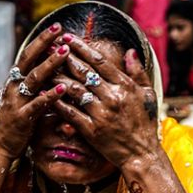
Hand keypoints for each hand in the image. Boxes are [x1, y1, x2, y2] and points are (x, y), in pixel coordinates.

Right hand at [0, 23, 69, 160]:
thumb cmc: (16, 123)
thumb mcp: (24, 99)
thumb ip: (37, 86)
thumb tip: (54, 69)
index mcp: (14, 81)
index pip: (27, 55)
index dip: (41, 41)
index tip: (56, 28)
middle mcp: (13, 87)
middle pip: (28, 59)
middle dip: (44, 43)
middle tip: (60, 30)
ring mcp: (17, 102)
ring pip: (33, 78)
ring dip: (50, 64)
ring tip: (65, 52)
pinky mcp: (22, 119)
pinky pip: (37, 105)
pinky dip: (49, 96)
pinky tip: (62, 89)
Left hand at [50, 35, 160, 169]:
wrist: (141, 153)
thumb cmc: (144, 123)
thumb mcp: (147, 94)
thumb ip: (138, 72)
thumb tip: (130, 51)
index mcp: (125, 86)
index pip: (99, 62)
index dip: (81, 48)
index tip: (68, 38)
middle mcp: (112, 98)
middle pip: (84, 72)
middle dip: (65, 57)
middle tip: (50, 46)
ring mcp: (101, 114)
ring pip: (74, 90)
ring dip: (57, 76)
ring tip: (44, 67)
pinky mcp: (91, 130)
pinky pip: (70, 112)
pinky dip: (57, 102)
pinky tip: (46, 93)